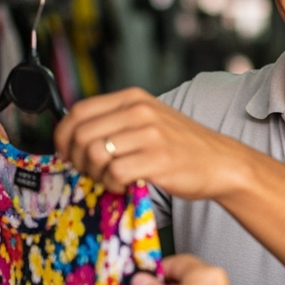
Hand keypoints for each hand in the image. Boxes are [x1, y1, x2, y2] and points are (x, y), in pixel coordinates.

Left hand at [54, 88, 250, 198]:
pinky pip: (115, 173)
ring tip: (111, 180)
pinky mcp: (158, 159)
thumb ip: (116, 121)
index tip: (66, 153)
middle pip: (81, 134)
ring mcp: (150, 134)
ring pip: (94, 154)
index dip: (63, 135)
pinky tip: (126, 186)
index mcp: (133, 98)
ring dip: (95, 174)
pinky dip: (113, 185)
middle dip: (76, 160)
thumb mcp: (149, 120)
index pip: (79, 111)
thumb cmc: (182, 146)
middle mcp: (140, 111)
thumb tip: (74, 138)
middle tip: (90, 172)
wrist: (222, 163)